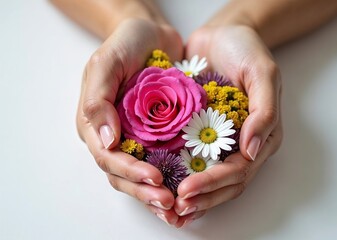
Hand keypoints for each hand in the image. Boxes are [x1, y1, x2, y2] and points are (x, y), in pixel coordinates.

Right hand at [76, 18, 183, 224]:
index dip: (129, 172)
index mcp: (94, 122)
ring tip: (176, 209)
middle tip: (169, 203)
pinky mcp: (155, 133)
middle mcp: (113, 134)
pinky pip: (159, 161)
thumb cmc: (126, 43)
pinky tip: (182, 192)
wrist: (151, 32)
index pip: (108, 157)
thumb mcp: (106, 62)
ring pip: (139, 174)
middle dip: (144, 191)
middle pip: (122, 174)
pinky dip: (169, 180)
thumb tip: (104, 139)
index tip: (154, 179)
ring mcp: (134, 135)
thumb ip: (98, 100)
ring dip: (155, 194)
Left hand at [173, 25, 282, 226]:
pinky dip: (182, 175)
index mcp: (261, 134)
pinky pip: (193, 158)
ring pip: (210, 176)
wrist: (223, 33)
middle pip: (226, 182)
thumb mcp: (262, 72)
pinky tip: (166, 186)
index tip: (187, 190)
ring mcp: (222, 139)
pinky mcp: (202, 130)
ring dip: (193, 196)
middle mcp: (243, 143)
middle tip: (176, 206)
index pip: (239, 170)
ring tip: (170, 208)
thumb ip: (263, 112)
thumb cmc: (245, 49)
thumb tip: (251, 150)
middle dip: (202, 196)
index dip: (214, 184)